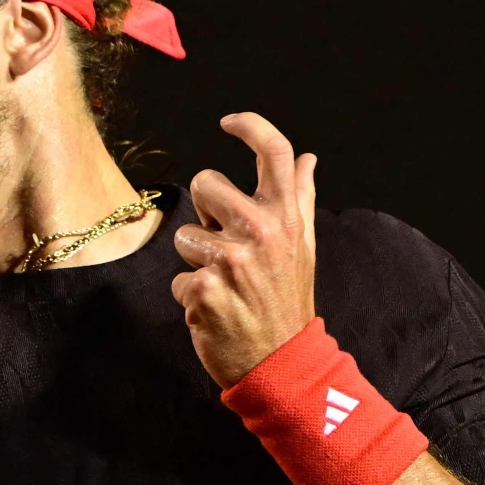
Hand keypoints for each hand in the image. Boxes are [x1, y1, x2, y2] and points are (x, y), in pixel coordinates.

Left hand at [170, 111, 318, 386]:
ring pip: (184, 235)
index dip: (249, 125)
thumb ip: (299, 199)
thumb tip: (307, 157)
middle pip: (206, 182)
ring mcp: (231, 259)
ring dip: (196, 260)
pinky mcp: (203, 288)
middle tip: (224, 245)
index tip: (227, 122)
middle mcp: (262, 230)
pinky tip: (215, 309)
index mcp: (287, 216)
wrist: (281, 362)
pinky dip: (190, 296)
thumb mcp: (302, 248)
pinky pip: (178, 278)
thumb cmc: (287, 300)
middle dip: (204, 211)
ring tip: (224, 285)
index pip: (274, 151)